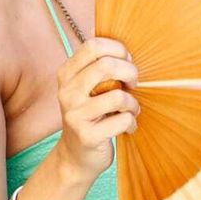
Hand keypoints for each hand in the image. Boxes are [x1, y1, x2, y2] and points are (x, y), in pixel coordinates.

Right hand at [52, 38, 139, 181]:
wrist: (75, 157)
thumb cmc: (90, 116)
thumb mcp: (87, 88)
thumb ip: (98, 66)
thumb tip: (116, 41)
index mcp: (66, 75)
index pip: (92, 46)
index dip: (117, 49)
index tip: (127, 61)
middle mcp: (67, 92)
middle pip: (106, 66)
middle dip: (130, 72)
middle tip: (134, 83)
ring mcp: (75, 115)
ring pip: (118, 96)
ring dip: (133, 104)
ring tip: (131, 110)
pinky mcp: (87, 136)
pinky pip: (122, 120)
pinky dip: (131, 123)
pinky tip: (127, 127)